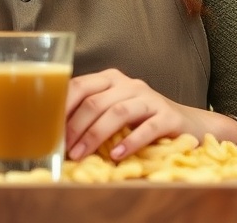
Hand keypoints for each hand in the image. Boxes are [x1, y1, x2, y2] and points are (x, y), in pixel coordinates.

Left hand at [64, 68, 210, 161]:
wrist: (188, 124)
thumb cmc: (141, 120)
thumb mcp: (113, 111)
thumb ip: (90, 114)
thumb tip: (55, 135)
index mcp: (110, 79)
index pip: (80, 85)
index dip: (62, 107)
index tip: (49, 129)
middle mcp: (129, 84)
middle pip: (95, 101)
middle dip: (75, 126)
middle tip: (64, 149)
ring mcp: (150, 98)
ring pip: (118, 112)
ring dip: (96, 135)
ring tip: (81, 154)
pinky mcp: (169, 116)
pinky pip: (148, 127)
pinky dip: (131, 142)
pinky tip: (117, 156)